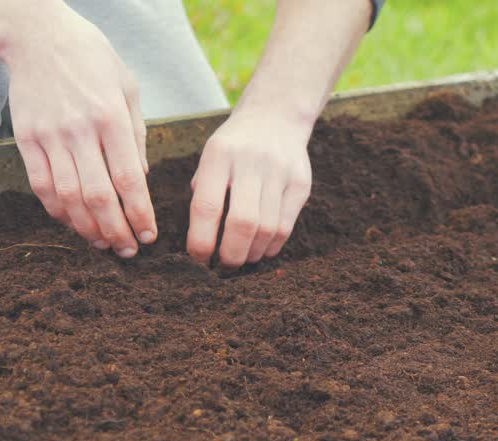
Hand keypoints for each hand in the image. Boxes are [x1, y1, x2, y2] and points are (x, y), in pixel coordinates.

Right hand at [0, 5, 155, 257]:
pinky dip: (57, 212)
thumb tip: (141, 180)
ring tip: (102, 243)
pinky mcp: (26, 139)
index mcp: (110, 117)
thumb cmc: (91, 59)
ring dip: (87, 228)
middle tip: (128, 251)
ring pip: (69, 198)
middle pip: (99, 196)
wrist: (37, 35)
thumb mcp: (126, 87)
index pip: (128, 179)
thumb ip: (136, 135)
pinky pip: (41, 187)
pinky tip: (73, 224)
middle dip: (116, 231)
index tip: (149, 236)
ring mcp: (49, 136)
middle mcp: (79, 130)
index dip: (139, 214)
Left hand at [187, 107, 312, 267]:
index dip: (201, 241)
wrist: (276, 116)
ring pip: (267, 229)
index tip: (197, 259)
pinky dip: (271, 246)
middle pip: (242, 222)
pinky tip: (260, 249)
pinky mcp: (301, 182)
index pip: (207, 206)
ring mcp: (279, 171)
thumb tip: (200, 246)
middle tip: (223, 266)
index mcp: (219, 154)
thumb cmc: (234, 148)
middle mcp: (251, 161)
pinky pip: (285, 226)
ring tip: (241, 258)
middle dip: (230, 254)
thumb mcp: (210, 159)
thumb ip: (204, 195)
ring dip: (251, 253)